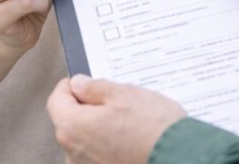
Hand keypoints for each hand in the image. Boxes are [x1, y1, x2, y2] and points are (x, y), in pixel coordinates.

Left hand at [47, 75, 184, 163]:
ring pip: (85, 141)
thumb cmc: (153, 129)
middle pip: (70, 122)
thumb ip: (93, 88)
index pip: (56, 100)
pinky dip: (109, 147)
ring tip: (128, 123)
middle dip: (87, 109)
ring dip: (99, 129)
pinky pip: (99, 156)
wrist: (181, 159)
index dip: (69, 87)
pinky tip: (130, 140)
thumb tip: (78, 85)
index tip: (82, 82)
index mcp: (71, 127)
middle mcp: (73, 153)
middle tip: (113, 101)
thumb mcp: (122, 93)